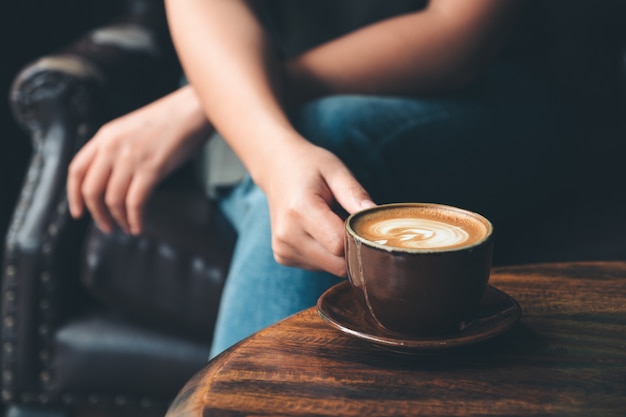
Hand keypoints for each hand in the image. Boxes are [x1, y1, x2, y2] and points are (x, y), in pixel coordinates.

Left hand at [67, 86, 210, 234]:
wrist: (192, 110)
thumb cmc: (170, 121)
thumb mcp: (132, 131)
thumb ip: (118, 151)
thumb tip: (115, 182)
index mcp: (105, 136)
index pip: (76, 170)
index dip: (73, 195)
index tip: (78, 212)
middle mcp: (112, 147)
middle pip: (91, 190)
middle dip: (97, 215)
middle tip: (106, 226)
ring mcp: (131, 157)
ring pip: (113, 200)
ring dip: (118, 220)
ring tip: (127, 228)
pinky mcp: (151, 168)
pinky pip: (135, 202)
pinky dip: (135, 219)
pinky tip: (139, 226)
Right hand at [262, 141, 374, 276]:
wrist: (276, 169)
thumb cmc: (310, 167)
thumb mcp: (336, 171)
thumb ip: (355, 195)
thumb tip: (377, 217)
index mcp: (300, 210)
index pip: (340, 245)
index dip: (357, 237)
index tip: (362, 221)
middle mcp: (287, 234)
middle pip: (336, 263)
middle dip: (351, 248)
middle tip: (350, 222)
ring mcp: (282, 248)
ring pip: (330, 267)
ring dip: (338, 251)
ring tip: (330, 223)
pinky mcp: (283, 257)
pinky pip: (318, 266)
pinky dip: (326, 253)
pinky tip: (319, 231)